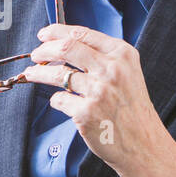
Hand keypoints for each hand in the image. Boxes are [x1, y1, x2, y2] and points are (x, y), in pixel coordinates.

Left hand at [22, 22, 175, 176]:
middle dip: (44, 49)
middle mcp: (112, 70)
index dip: (57, 32)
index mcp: (122, 54)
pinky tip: (62, 103)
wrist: (144, 145)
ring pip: (57, 74)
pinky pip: (59, 99)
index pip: (82, 34)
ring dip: (39, 73)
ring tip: (31, 73)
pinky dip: (56, 100)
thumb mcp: (128, 73)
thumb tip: (64, 44)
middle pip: (66, 48)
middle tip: (35, 54)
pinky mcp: (86, 113)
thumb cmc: (132, 109)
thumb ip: (103, 57)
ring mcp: (98, 91)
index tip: (44, 35)